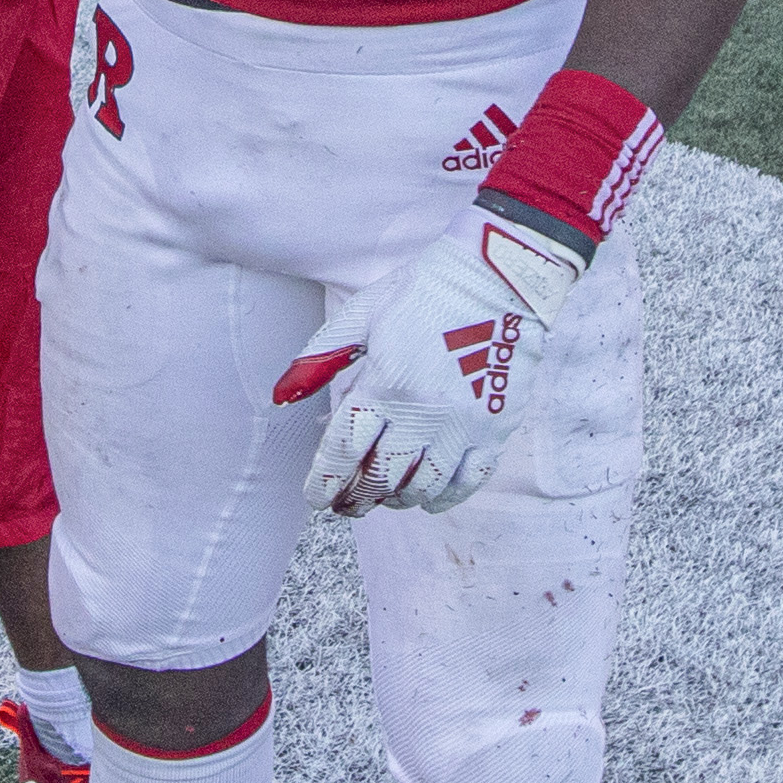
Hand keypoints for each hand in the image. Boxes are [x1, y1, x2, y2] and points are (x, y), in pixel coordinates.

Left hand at [268, 204, 589, 514]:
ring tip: (386, 496)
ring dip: (397, 499)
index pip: (342, 451)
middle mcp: (420, 412)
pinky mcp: (494, 428)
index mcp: (383, 383)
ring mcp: (460, 424)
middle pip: (379, 477)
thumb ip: (320, 358)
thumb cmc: (426, 290)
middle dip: (356, 499)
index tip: (316, 497)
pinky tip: (429, 495)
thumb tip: (281, 395)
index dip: (324, 483)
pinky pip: (467, 482)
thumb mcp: (363, 314)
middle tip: (347, 506)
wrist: (500, 276)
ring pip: (421, 487)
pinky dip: (444, 497)